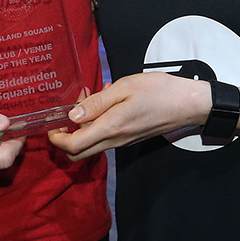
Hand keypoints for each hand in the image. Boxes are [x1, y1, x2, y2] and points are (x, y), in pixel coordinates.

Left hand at [47, 72, 209, 160]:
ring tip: (82, 104)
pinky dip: (92, 129)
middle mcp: (114, 140)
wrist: (188, 104)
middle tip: (62, 115)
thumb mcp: (125, 86)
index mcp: (111, 127)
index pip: (73, 146)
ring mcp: (122, 142)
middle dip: (62, 140)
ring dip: (78, 132)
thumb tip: (73, 116)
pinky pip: (102, 141)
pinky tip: (98, 108)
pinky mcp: (128, 139)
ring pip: (89, 148)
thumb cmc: (158, 90)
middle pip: (77, 154)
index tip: (51, 122)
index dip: (55, 138)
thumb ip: (97, 102)